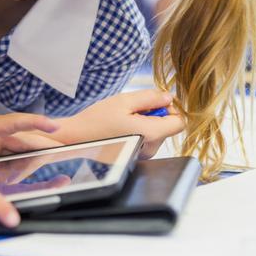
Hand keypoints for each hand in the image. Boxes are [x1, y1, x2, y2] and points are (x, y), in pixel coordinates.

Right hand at [57, 90, 184, 157]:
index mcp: (150, 134)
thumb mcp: (124, 101)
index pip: (179, 122)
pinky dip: (138, 132)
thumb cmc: (96, 120)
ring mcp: (143, 155)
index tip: (153, 104)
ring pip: (156, 133)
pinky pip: (146, 140)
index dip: (170, 109)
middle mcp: (150, 148)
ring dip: (145, 123)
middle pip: (167, 127)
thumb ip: (150, 98)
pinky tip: (121, 129)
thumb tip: (169, 98)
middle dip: (154, 115)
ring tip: (123, 120)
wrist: (76, 139)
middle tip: (131, 111)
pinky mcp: (135, 157)